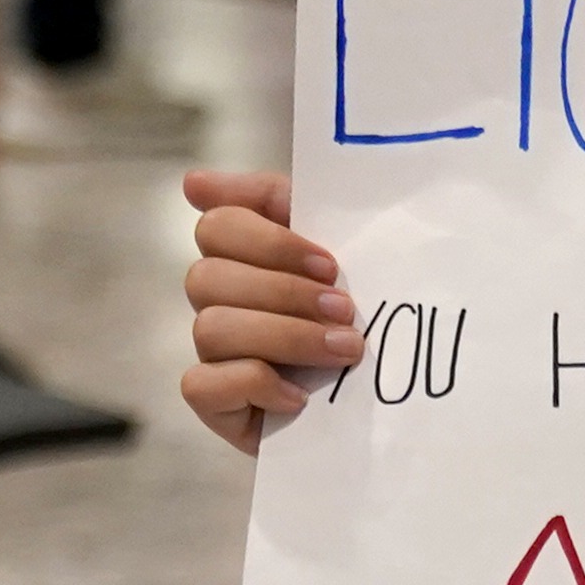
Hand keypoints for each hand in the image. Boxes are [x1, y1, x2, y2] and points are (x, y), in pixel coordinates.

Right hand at [180, 169, 359, 454]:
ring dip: (285, 337)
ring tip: (344, 350)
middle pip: (208, 276)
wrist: (392, 396)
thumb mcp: (345, 246)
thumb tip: (193, 182)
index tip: (329, 264)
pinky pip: (203, 384)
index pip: (219, 225)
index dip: (271, 243)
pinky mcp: (215, 402)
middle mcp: (221, 299)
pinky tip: (300, 395)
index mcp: (247, 254)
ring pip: (211, 327)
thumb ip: (285, 201)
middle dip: (285, 293)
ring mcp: (214, 352)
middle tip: (345, 310)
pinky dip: (256, 384)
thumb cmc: (367, 312)